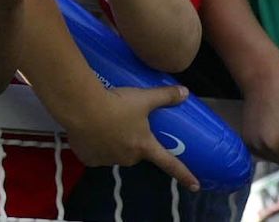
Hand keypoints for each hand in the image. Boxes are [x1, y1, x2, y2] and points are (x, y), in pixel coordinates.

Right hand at [62, 84, 198, 189]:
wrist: (83, 108)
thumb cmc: (117, 104)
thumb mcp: (144, 97)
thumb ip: (165, 96)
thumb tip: (185, 92)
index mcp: (144, 146)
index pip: (170, 164)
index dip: (184, 175)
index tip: (196, 186)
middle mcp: (128, 157)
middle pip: (136, 152)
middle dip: (133, 141)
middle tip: (125, 121)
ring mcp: (107, 159)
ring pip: (115, 152)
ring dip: (113, 142)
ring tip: (104, 122)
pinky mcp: (89, 158)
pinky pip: (95, 153)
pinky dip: (94, 145)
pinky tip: (90, 131)